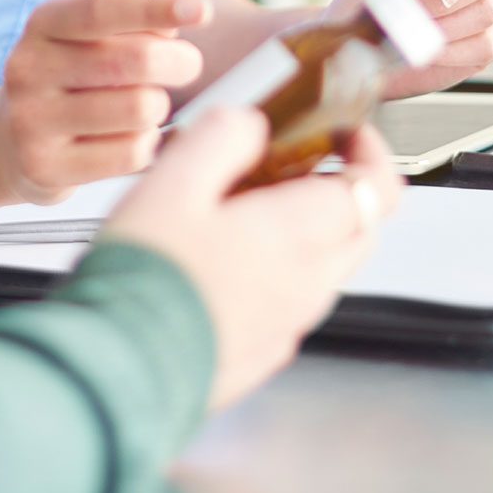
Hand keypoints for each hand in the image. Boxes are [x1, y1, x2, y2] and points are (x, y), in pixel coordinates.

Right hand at [0, 0, 209, 204]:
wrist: (2, 143)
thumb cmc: (65, 82)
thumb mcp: (84, 41)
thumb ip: (130, 26)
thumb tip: (177, 25)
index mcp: (43, 25)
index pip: (104, 9)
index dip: (156, 8)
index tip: (200, 10)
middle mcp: (31, 69)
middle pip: (136, 61)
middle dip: (179, 62)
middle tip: (186, 66)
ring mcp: (33, 121)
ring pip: (140, 109)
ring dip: (159, 107)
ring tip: (145, 107)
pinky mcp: (46, 168)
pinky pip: (132, 153)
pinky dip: (148, 144)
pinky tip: (132, 138)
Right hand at [101, 108, 401, 410]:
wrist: (117, 368)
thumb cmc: (144, 279)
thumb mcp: (174, 181)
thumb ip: (221, 139)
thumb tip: (249, 125)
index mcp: (299, 234)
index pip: (376, 188)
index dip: (371, 152)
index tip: (348, 134)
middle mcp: (307, 284)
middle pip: (359, 229)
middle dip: (342, 190)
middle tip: (295, 165)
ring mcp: (287, 325)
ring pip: (326, 268)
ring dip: (307, 233)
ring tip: (245, 212)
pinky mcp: (261, 353)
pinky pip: (290, 305)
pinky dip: (279, 275)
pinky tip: (225, 264)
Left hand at [331, 0, 492, 99]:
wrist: (359, 52)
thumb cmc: (363, 4)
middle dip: (452, 2)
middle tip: (415, 18)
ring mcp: (486, 1)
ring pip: (489, 11)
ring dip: (447, 29)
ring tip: (411, 36)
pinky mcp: (490, 37)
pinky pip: (490, 45)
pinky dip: (457, 53)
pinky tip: (430, 53)